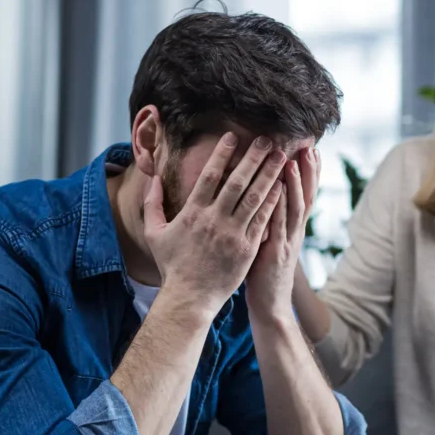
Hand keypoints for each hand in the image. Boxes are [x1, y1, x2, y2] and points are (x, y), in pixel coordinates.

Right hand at [143, 133, 286, 314]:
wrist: (190, 298)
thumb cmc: (172, 266)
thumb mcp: (154, 233)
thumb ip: (152, 204)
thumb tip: (153, 178)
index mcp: (193, 213)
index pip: (209, 176)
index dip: (221, 154)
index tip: (232, 137)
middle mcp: (214, 220)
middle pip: (237, 182)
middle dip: (253, 158)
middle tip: (266, 140)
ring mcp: (233, 234)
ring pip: (255, 197)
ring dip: (269, 174)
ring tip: (279, 157)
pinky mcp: (248, 248)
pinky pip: (263, 219)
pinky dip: (273, 201)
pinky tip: (282, 186)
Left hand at [246, 147, 319, 320]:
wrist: (270, 306)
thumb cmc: (264, 273)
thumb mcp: (270, 242)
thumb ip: (270, 220)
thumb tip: (265, 198)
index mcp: (293, 229)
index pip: (305, 195)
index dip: (309, 173)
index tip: (311, 150)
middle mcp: (294, 232)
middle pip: (306, 196)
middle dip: (308, 172)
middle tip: (310, 147)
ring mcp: (287, 242)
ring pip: (294, 208)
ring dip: (294, 184)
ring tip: (293, 161)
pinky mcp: (275, 252)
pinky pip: (278, 225)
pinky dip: (278, 206)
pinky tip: (277, 190)